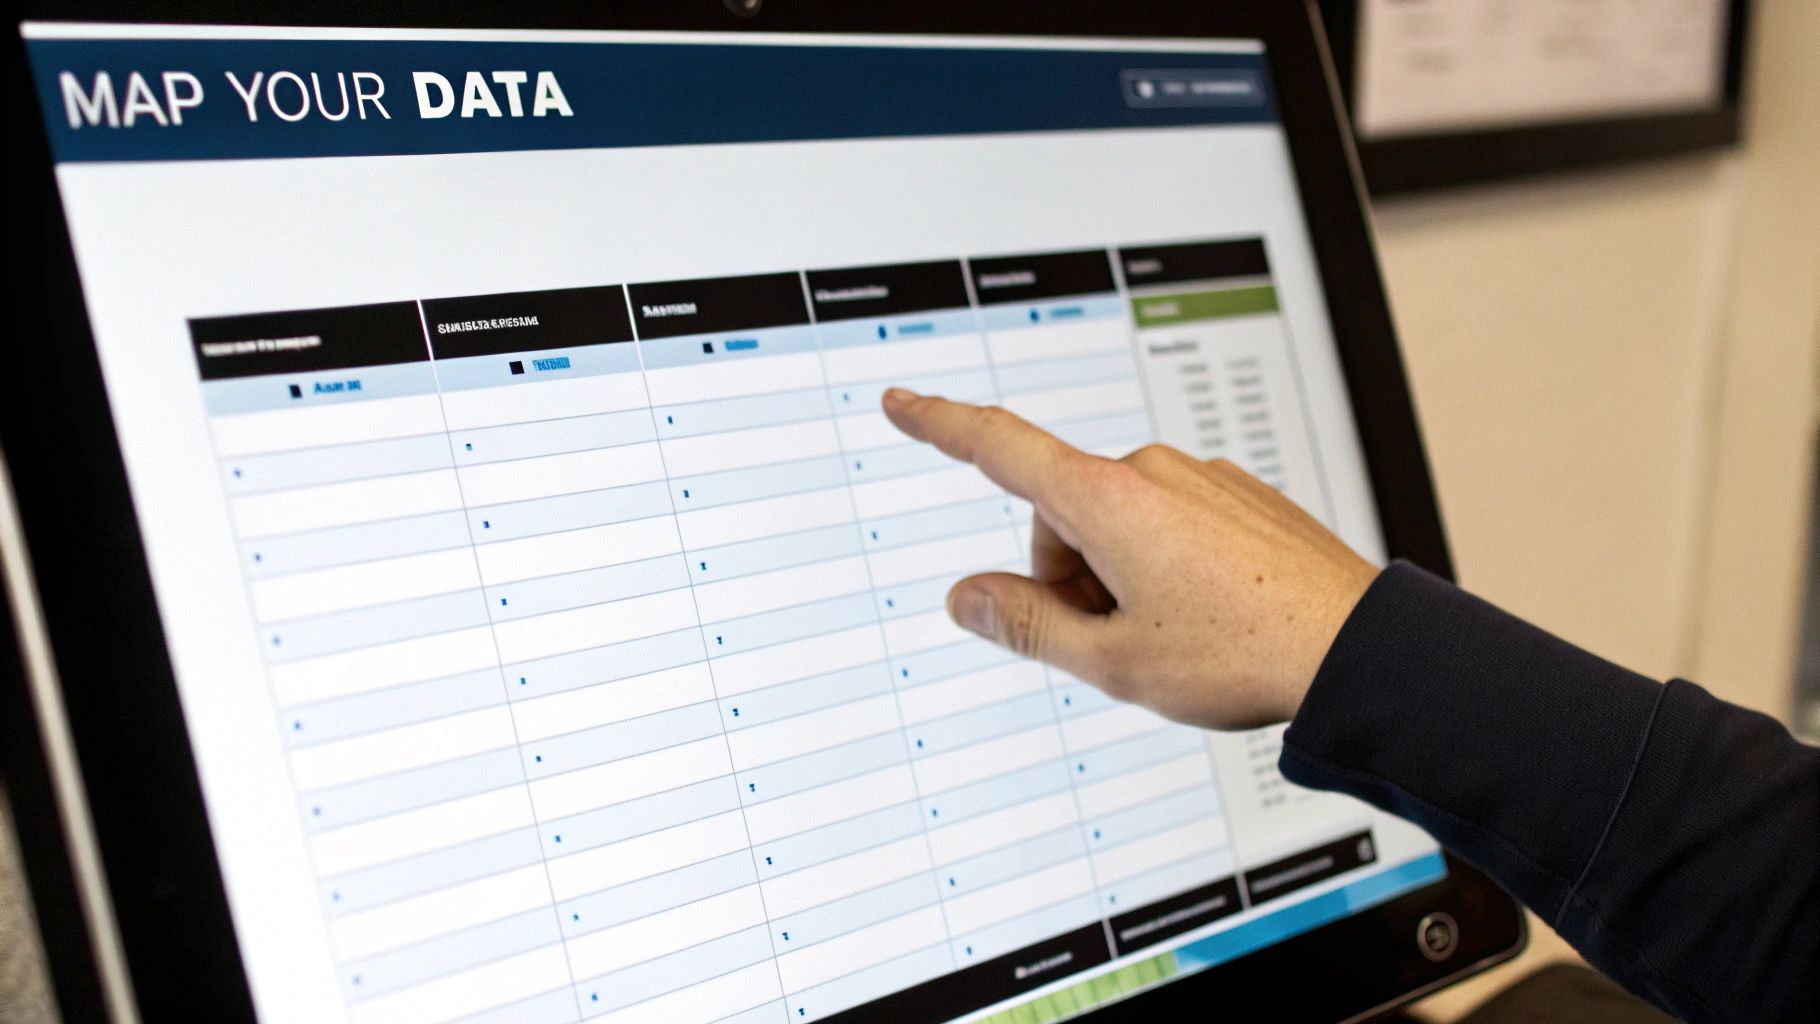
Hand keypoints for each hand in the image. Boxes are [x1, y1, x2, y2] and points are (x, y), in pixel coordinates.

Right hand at [881, 388, 1379, 729]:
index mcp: (1109, 501)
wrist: (1357, 650)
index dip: (940, 425)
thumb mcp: (1112, 661)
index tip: (903, 401)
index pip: (999, 448)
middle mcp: (1153, 471)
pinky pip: (1173, 521)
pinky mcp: (1240, 495)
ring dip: (1122, 575)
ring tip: (1178, 635)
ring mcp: (1202, 479)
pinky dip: (1170, 565)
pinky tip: (1213, 615)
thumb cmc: (1242, 654)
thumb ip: (1025, 624)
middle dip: (1070, 575)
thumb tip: (966, 597)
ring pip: (1121, 523)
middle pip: (1064, 516)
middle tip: (1120, 640)